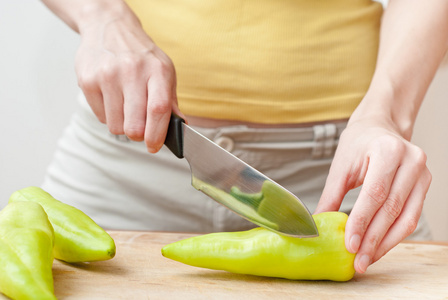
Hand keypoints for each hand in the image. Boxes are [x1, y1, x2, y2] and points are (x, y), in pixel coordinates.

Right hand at [75, 11, 183, 152]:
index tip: (154, 146)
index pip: (158, 109)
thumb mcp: (164, 71)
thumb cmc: (141, 55)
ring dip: (123, 125)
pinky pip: (101, 117)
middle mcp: (132, 71)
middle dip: (139, 135)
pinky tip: (112, 98)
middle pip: (134, 125)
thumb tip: (180, 128)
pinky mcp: (87, 81)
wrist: (110, 28)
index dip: (157, 134)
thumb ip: (171, 101)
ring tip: (125, 107)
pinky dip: (108, 116)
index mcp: (157, 70)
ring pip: (116, 126)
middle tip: (140, 129)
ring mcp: (107, 76)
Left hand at [315, 115, 430, 273]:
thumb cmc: (358, 144)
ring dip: (386, 243)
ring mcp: (422, 173)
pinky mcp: (425, 185)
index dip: (362, 222)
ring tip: (367, 259)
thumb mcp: (340, 166)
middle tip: (358, 260)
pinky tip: (380, 246)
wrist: (379, 127)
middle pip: (392, 209)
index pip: (375, 193)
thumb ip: (331, 196)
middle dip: (373, 239)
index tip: (350, 245)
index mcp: (388, 150)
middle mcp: (411, 161)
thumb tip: (318, 225)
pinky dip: (395, 235)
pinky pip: (412, 216)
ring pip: (407, 218)